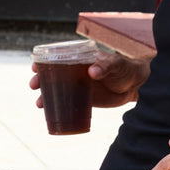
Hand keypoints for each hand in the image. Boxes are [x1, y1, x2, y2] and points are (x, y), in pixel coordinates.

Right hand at [29, 47, 150, 109]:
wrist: (135, 85)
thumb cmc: (125, 68)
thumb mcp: (116, 64)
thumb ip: (105, 65)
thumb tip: (92, 71)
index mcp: (80, 58)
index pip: (58, 56)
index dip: (44, 60)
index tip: (36, 65)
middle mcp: (75, 71)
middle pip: (52, 74)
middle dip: (40, 79)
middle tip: (34, 85)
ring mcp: (78, 85)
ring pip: (56, 89)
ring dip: (45, 96)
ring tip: (39, 103)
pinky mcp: (83, 99)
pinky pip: (66, 103)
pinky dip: (56, 108)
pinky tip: (48, 113)